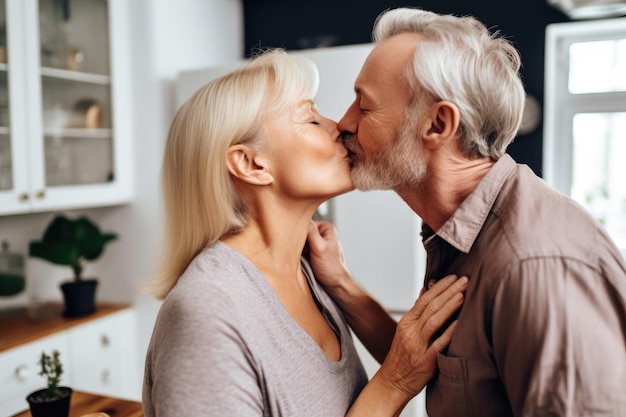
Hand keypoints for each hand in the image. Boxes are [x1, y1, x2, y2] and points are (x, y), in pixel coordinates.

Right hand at [305, 220, 352, 290]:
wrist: (335, 284)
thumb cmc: (332, 268)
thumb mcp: (320, 248)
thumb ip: (311, 232)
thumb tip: (301, 219)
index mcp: (326, 227)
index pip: (305, 223)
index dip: (299, 232)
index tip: (298, 242)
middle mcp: (321, 233)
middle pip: (301, 232)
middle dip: (298, 241)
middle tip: (303, 252)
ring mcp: (316, 242)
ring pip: (299, 241)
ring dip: (297, 249)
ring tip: (304, 257)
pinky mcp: (312, 251)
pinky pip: (300, 249)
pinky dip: (298, 254)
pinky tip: (302, 260)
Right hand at [375, 275, 467, 399]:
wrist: (392, 382)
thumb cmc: (402, 357)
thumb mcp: (405, 331)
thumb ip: (417, 311)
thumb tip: (426, 289)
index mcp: (406, 323)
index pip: (424, 299)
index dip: (440, 286)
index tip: (454, 276)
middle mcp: (410, 332)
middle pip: (431, 307)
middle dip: (449, 291)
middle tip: (465, 279)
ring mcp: (417, 346)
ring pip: (434, 321)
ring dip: (450, 306)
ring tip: (463, 294)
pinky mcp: (425, 361)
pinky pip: (439, 343)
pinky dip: (450, 331)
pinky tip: (460, 322)